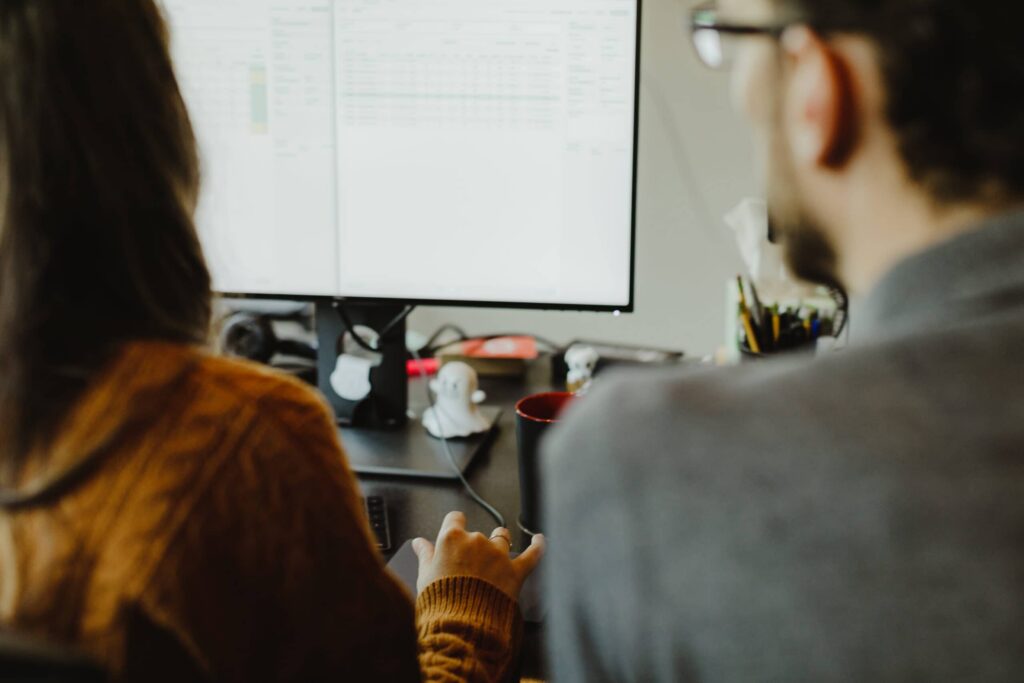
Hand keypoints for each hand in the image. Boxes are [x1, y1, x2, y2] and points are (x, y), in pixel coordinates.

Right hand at [413, 511, 544, 599]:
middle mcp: (476, 541)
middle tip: (468, 566)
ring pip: (502, 538)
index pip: (455, 518)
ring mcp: (498, 555)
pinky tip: (540, 540)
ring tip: (495, 556)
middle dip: (474, 546)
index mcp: (451, 539)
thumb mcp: (424, 577)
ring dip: (499, 544)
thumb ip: (425, 556)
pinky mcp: (515, 571)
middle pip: (478, 533)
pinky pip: (533, 554)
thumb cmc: (440, 604)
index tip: (455, 530)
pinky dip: (538, 546)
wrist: (461, 627)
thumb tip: (419, 543)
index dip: (455, 525)